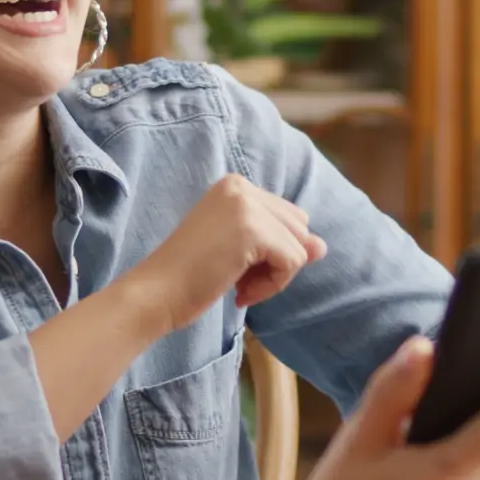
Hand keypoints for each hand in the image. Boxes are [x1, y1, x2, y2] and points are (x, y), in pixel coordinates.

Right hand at [116, 176, 326, 333]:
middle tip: (237, 278)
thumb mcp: (242, 253)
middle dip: (276, 262)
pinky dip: (272, 286)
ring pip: (299, 247)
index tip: (233, 267)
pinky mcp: (252, 229)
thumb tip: (322, 246)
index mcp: (234, 185)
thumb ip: (282, 242)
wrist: (156, 293)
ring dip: (273, 277)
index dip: (270, 253)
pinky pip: (292, 262)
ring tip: (237, 286)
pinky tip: (239, 292)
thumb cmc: (190, 276)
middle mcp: (241, 186)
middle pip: (298, 229)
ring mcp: (246, 205)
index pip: (288, 219)